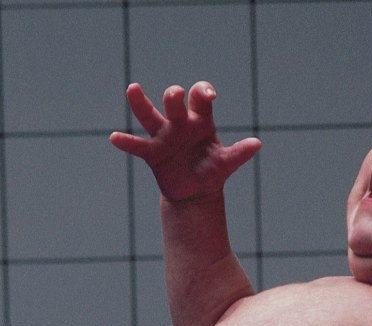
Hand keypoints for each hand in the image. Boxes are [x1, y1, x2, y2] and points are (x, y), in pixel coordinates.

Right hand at [109, 82, 261, 201]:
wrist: (195, 192)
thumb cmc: (212, 170)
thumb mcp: (227, 163)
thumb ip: (239, 153)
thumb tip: (257, 143)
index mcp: (200, 120)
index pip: (199, 97)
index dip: (203, 92)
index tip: (209, 96)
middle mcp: (180, 123)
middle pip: (174, 103)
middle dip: (174, 96)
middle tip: (176, 94)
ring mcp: (164, 137)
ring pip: (149, 116)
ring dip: (141, 103)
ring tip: (133, 88)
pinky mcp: (152, 153)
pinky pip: (137, 146)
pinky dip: (126, 143)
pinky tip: (114, 138)